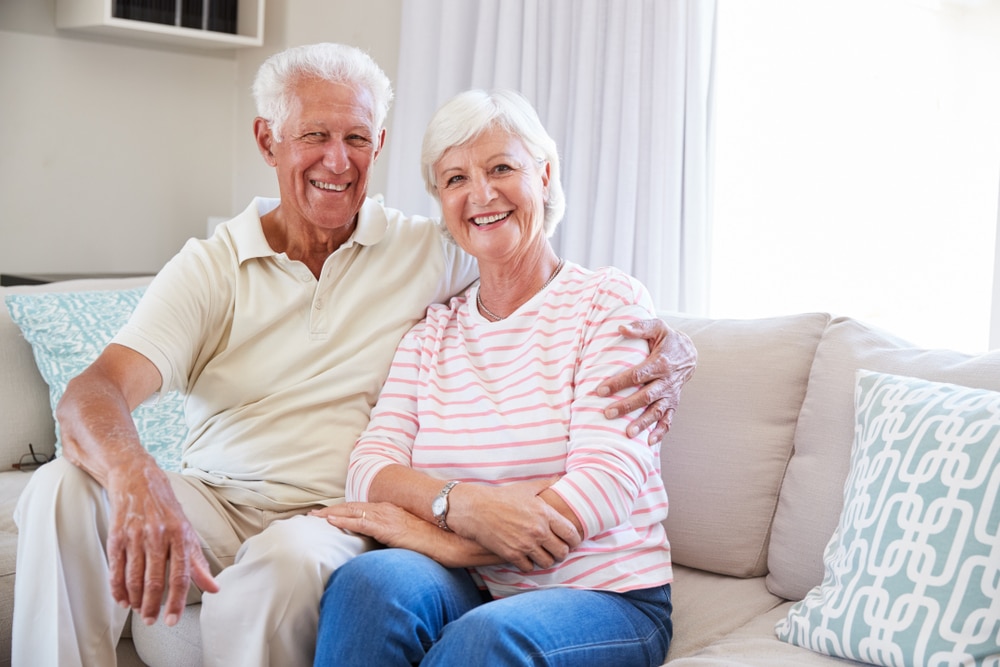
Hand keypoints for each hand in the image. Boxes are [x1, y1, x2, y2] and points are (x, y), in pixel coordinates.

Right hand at [105, 461, 218, 626]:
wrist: (137, 479)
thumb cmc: (166, 508)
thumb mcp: (187, 531)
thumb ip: (198, 562)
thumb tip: (214, 587)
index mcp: (180, 535)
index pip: (180, 575)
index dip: (176, 601)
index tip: (172, 620)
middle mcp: (158, 536)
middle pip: (155, 580)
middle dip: (153, 606)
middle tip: (152, 620)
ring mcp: (135, 536)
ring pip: (134, 578)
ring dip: (136, 600)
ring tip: (139, 611)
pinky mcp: (116, 536)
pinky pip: (116, 569)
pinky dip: (118, 588)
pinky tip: (122, 599)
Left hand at [312, 502, 425, 547]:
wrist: (447, 540)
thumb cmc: (430, 541)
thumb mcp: (407, 536)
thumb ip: (391, 536)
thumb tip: (380, 545)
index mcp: (389, 510)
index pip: (360, 508)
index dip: (342, 510)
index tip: (326, 514)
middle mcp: (385, 509)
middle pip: (352, 507)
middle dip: (331, 511)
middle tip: (312, 515)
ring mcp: (386, 516)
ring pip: (352, 512)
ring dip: (332, 514)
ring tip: (315, 517)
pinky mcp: (388, 527)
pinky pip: (361, 522)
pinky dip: (344, 521)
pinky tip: (331, 521)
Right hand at [446, 478, 581, 572]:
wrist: (477, 509)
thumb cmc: (502, 497)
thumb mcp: (526, 488)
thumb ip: (546, 484)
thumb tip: (560, 478)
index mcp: (545, 513)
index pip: (571, 533)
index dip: (575, 540)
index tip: (572, 541)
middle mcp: (538, 531)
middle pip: (562, 552)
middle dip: (561, 552)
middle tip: (557, 549)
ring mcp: (525, 544)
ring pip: (547, 562)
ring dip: (546, 560)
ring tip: (543, 554)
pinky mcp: (512, 554)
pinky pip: (529, 567)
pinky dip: (529, 564)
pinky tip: (526, 557)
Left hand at [597, 318, 696, 443]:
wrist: (689, 353)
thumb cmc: (668, 340)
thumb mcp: (657, 327)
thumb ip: (640, 328)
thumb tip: (621, 328)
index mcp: (661, 363)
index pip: (637, 375)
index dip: (619, 383)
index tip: (600, 390)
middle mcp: (667, 381)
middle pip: (645, 397)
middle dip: (626, 406)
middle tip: (607, 414)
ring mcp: (671, 394)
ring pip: (657, 412)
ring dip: (643, 423)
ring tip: (628, 433)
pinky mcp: (673, 403)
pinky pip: (669, 420)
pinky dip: (661, 432)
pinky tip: (650, 442)